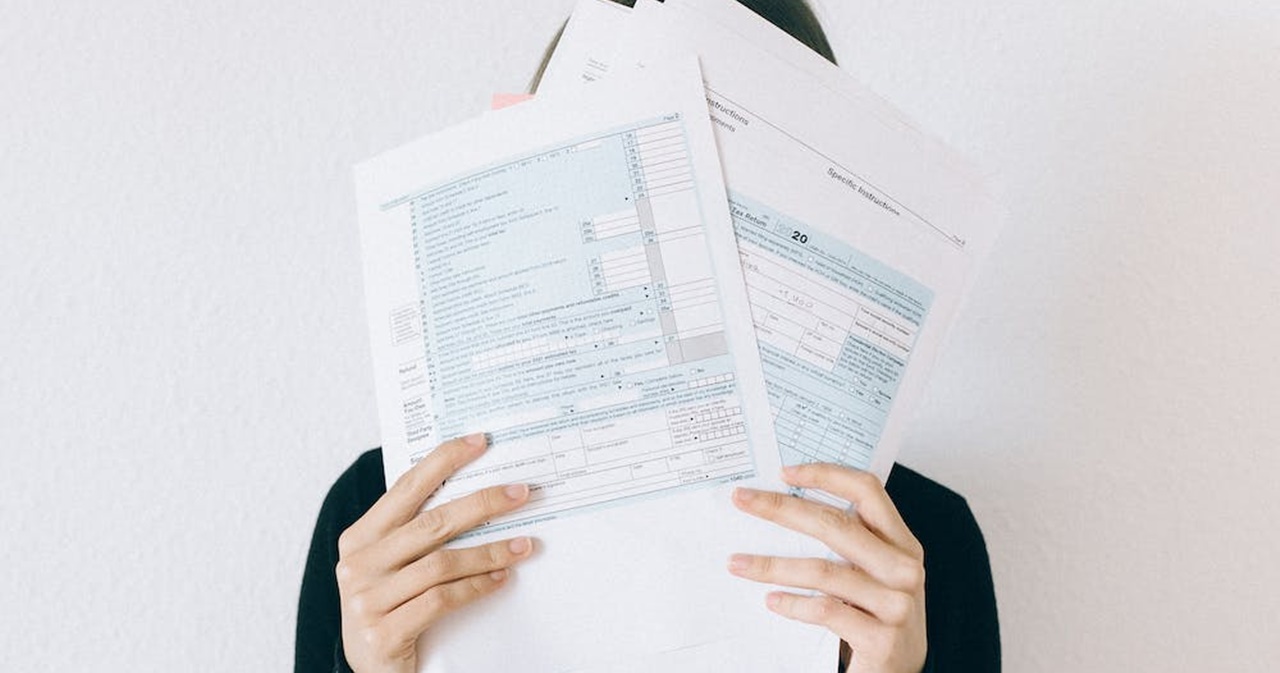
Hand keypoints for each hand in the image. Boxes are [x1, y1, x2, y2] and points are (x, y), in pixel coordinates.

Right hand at [336, 433, 533, 672]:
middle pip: (432, 523)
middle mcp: (358, 564)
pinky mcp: (383, 632)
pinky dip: (477, 587)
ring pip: (442, 564)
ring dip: (490, 552)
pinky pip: (441, 600)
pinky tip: (501, 580)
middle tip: (521, 493)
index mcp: (359, 537)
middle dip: (483, 504)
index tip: (480, 442)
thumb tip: (475, 493)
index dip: (444, 461)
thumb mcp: (391, 567)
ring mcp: (367, 600)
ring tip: (523, 546)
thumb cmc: (390, 609)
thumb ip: (416, 534)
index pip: (406, 488)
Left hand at [729, 464, 926, 672]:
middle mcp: (905, 569)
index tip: (785, 471)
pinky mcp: (882, 638)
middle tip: (743, 500)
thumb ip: (850, 542)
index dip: (826, 475)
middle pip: (836, 525)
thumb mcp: (873, 573)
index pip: (868, 491)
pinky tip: (771, 601)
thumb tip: (786, 503)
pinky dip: (793, 604)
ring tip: (738, 562)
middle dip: (781, 509)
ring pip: (823, 571)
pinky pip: (826, 610)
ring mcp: (897, 604)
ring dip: (771, 565)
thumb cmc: (878, 616)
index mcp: (903, 543)